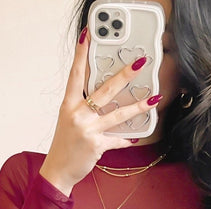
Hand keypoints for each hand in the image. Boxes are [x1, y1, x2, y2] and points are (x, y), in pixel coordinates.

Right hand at [39, 28, 162, 194]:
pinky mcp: (96, 145)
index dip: (80, 54)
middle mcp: (78, 115)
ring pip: (117, 114)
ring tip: (153, 99)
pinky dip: (126, 139)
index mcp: (69, 105)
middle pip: (105, 90)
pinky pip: (117, 140)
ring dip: (138, 107)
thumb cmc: (65, 145)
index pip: (75, 74)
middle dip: (124, 76)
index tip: (87, 36)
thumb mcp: (69, 120)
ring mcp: (88, 130)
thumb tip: (104, 97)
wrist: (58, 170)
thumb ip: (83, 106)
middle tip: (139, 64)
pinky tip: (136, 136)